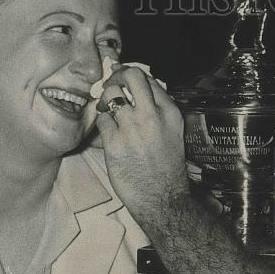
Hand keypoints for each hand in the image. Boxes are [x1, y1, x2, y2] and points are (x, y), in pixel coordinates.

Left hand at [96, 65, 188, 223]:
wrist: (162, 198)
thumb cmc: (167, 169)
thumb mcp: (173, 133)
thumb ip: (159, 111)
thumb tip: (137, 91)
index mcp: (170, 112)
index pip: (148, 79)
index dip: (131, 75)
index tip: (122, 76)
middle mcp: (152, 115)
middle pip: (130, 76)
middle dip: (116, 76)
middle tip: (111, 83)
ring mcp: (132, 128)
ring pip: (110, 94)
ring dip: (106, 99)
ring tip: (107, 110)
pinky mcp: (114, 142)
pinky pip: (101, 119)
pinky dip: (103, 122)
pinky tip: (108, 130)